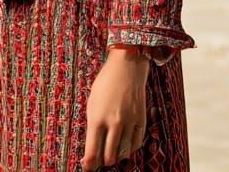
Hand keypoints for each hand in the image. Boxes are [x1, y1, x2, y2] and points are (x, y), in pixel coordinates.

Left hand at [80, 49, 148, 170]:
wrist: (126, 68)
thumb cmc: (105, 84)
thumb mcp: (92, 103)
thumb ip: (92, 126)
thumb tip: (92, 148)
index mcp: (97, 118)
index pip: (92, 150)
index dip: (89, 164)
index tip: (87, 168)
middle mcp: (114, 122)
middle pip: (109, 157)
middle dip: (103, 161)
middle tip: (100, 158)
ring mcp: (129, 122)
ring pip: (124, 153)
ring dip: (117, 156)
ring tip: (112, 151)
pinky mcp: (141, 121)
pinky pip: (136, 144)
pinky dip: (130, 148)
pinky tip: (125, 144)